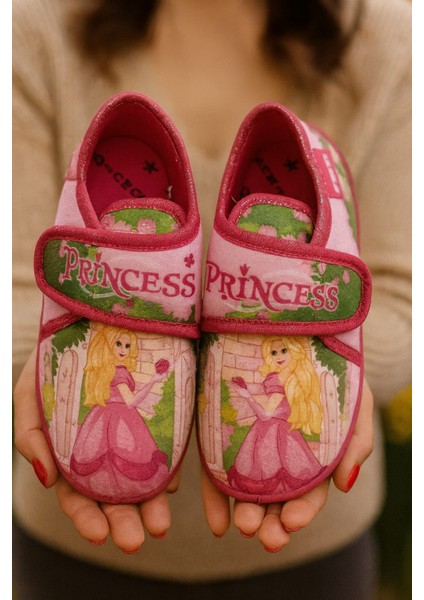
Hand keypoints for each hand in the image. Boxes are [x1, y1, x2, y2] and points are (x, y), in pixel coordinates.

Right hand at [13, 348, 179, 552]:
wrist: (86, 320)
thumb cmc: (52, 359)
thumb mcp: (28, 394)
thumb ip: (29, 436)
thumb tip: (45, 480)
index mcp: (70, 454)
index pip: (77, 496)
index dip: (86, 518)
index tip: (99, 535)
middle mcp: (103, 451)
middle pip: (114, 496)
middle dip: (124, 521)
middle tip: (138, 537)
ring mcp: (132, 435)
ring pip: (143, 478)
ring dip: (151, 505)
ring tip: (160, 522)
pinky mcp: (159, 416)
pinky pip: (166, 446)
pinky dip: (169, 469)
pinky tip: (173, 483)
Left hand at [201, 378, 373, 551]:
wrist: (297, 336)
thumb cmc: (331, 371)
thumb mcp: (355, 401)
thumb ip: (356, 441)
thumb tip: (347, 485)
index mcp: (314, 457)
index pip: (309, 492)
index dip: (303, 510)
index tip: (293, 521)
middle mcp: (281, 458)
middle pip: (277, 499)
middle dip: (273, 522)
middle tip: (267, 536)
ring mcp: (250, 448)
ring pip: (247, 490)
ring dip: (246, 514)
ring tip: (243, 526)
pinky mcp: (223, 435)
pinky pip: (217, 470)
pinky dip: (216, 499)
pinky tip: (217, 522)